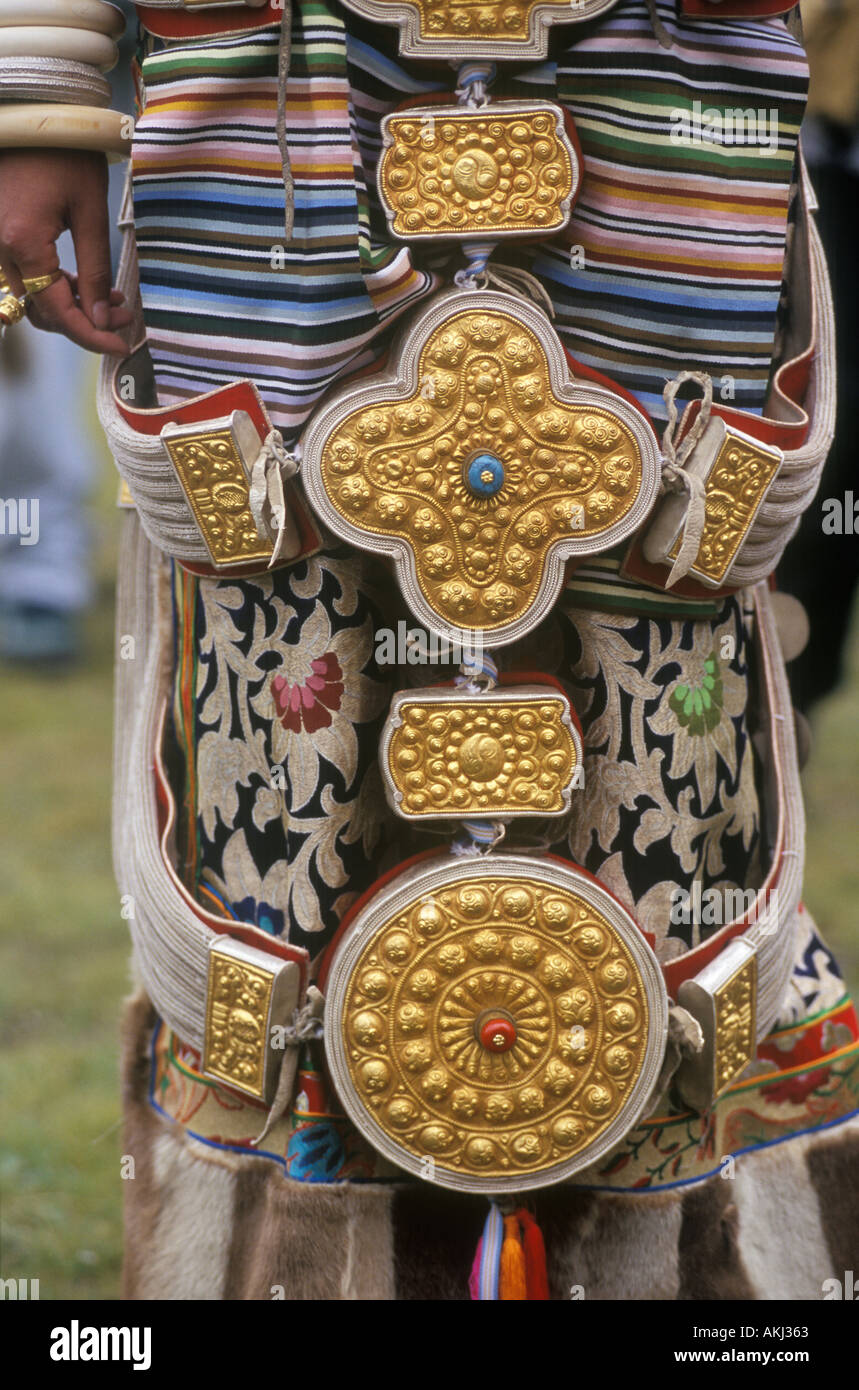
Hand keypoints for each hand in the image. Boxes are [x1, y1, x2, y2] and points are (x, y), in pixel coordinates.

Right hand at [0, 148, 133, 354]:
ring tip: (112, 300)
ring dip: (72, 306)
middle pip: (42, 311)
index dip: (91, 336)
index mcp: (22, 243)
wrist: (29, 114)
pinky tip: (88, 284)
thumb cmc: (63, 151)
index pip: (57, 312)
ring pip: (33, 297)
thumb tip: (100, 318)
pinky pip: (25, 276)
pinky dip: (56, 287)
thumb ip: (95, 268)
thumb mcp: (89, 210)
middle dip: (86, 321)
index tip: (121, 346)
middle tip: (124, 317)